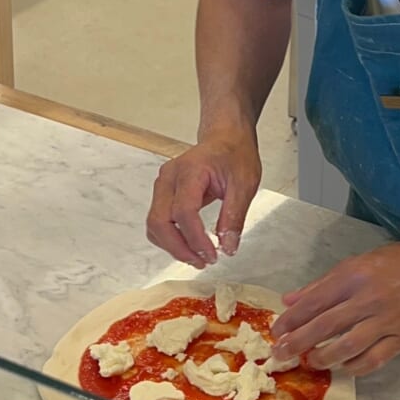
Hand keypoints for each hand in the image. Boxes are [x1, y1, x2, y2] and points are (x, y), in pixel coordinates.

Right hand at [146, 133, 260, 267]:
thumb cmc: (234, 154)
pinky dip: (170, 238)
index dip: (195, 238)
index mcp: (190, 171)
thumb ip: (234, 216)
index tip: (212, 255)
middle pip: (160, 221)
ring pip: (155, 224)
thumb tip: (227, 247)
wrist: (225, 138)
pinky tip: (190, 246)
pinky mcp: (163, 193)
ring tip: (198, 258)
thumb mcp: (244, 184)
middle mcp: (170, 178)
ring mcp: (163, 185)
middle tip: (203, 262)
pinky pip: (158, 221)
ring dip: (173, 246)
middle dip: (179, 248)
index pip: (184, 212)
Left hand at [270, 243, 399, 375]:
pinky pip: (374, 360)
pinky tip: (342, 367)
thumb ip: (320, 285)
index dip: (291, 320)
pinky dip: (355, 367)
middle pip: (326, 326)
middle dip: (298, 343)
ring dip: (324, 358)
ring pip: (348, 347)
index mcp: (354, 276)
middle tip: (280, 354)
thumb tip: (289, 301)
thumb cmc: (391, 264)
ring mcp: (387, 321)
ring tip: (310, 361)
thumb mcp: (353, 264)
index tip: (276, 332)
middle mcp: (369, 298)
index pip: (314, 302)